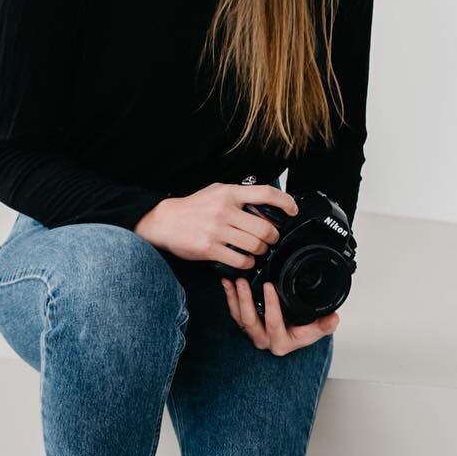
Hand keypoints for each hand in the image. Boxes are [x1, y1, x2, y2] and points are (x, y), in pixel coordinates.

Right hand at [134, 182, 297, 270]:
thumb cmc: (192, 208)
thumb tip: (263, 201)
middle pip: (265, 228)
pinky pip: (240, 260)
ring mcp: (217, 230)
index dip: (285, 202)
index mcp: (229, 193)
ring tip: (257, 251)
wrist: (164, 221)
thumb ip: (238, 195)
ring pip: (255, 246)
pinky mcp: (209, 248)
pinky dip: (247, 263)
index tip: (292, 210)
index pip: (266, 194)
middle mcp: (224, 210)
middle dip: (273, 237)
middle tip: (271, 239)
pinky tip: (245, 260)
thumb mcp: (215, 192)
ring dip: (261, 252)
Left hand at [221, 275, 339, 354]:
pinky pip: (234, 311)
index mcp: (281, 343)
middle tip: (243, 282)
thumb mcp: (316, 330)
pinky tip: (227, 283)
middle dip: (245, 299)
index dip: (271, 305)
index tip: (269, 286)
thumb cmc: (303, 333)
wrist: (294, 336)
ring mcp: (253, 332)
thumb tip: (333, 318)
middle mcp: (264, 339)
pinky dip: (229, 296)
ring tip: (232, 280)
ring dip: (234, 297)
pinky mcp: (245, 324)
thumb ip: (325, 325)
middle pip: (250, 320)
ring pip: (239, 316)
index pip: (274, 323)